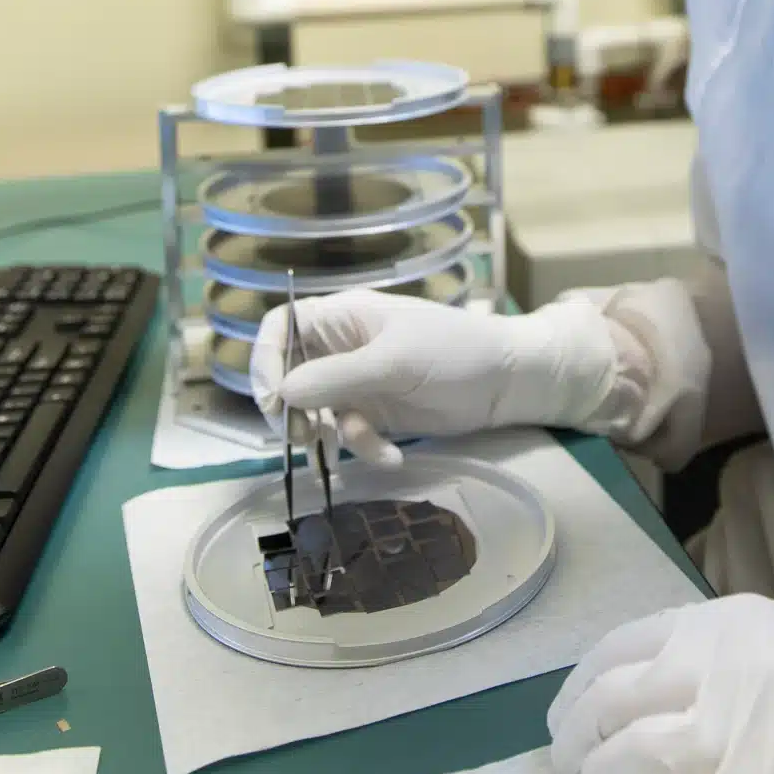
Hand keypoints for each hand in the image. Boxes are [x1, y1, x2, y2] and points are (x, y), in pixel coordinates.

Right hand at [250, 287, 618, 466]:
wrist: (508, 381)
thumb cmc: (455, 350)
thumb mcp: (394, 360)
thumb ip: (337, 376)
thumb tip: (282, 393)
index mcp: (343, 317)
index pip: (281, 327)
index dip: (264, 359)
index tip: (271, 399)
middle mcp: (342, 347)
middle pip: (289, 375)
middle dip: (293, 410)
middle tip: (302, 436)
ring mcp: (358, 382)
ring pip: (316, 414)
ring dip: (331, 436)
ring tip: (358, 446)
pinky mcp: (377, 414)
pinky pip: (349, 435)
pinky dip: (365, 449)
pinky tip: (392, 456)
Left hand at [549, 595, 773, 773]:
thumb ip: (720, 653)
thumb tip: (651, 688)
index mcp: (721, 624)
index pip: (615, 651)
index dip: (579, 690)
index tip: (570, 718)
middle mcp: (713, 669)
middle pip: (605, 705)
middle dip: (574, 741)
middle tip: (571, 769)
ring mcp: (727, 737)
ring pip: (621, 761)